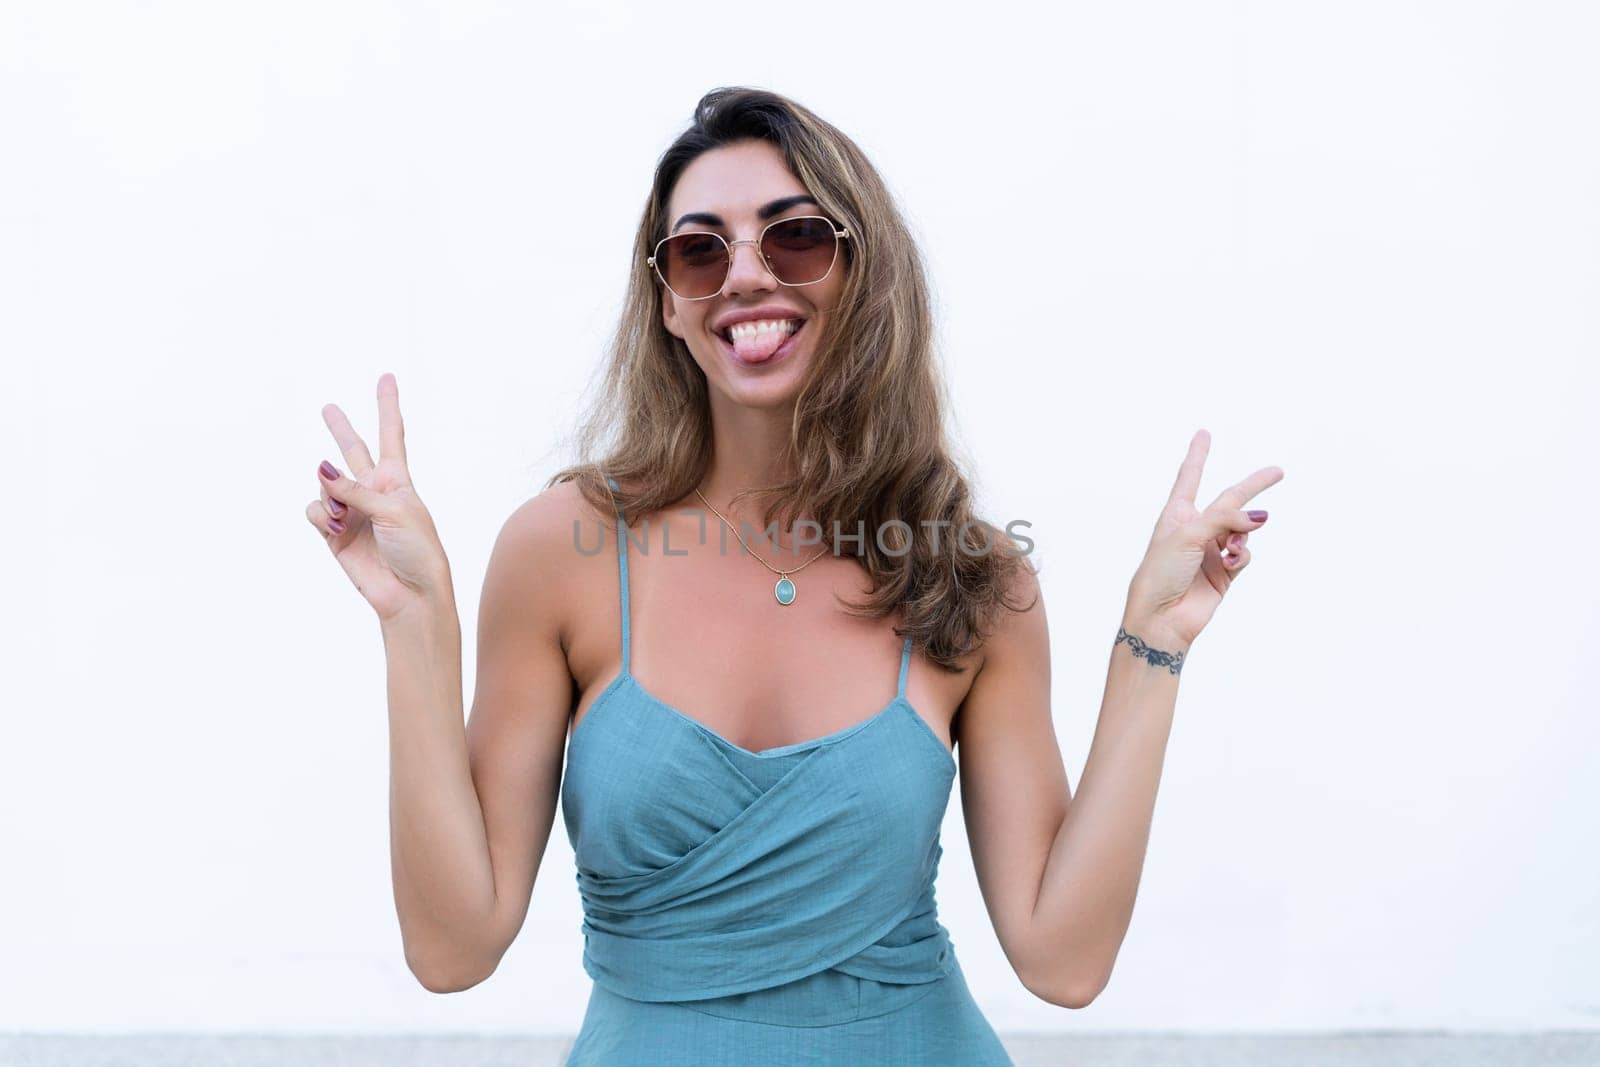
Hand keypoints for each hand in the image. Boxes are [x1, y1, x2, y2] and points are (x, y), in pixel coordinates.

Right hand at [304, 372, 451, 621]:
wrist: (410, 595)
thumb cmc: (417, 550)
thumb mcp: (394, 510)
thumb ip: (355, 488)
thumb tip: (320, 470)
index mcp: (398, 480)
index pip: (391, 434)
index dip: (388, 405)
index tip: (387, 377)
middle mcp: (373, 491)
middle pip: (353, 451)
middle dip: (341, 429)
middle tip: (328, 407)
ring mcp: (352, 512)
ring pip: (326, 485)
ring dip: (331, 496)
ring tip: (345, 517)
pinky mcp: (334, 534)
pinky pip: (316, 511)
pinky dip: (322, 516)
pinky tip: (335, 527)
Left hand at [1124, 429, 1282, 649]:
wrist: (1161, 619)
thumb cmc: (1160, 573)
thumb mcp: (1187, 535)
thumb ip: (1224, 519)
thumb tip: (1260, 517)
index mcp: (1176, 516)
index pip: (1189, 478)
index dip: (1198, 455)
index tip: (1203, 434)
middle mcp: (1196, 530)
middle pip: (1229, 501)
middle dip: (1253, 487)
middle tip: (1278, 471)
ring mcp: (1212, 551)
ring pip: (1242, 529)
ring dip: (1243, 532)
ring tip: (1231, 546)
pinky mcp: (1225, 573)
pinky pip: (1245, 553)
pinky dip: (1242, 553)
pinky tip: (1230, 561)